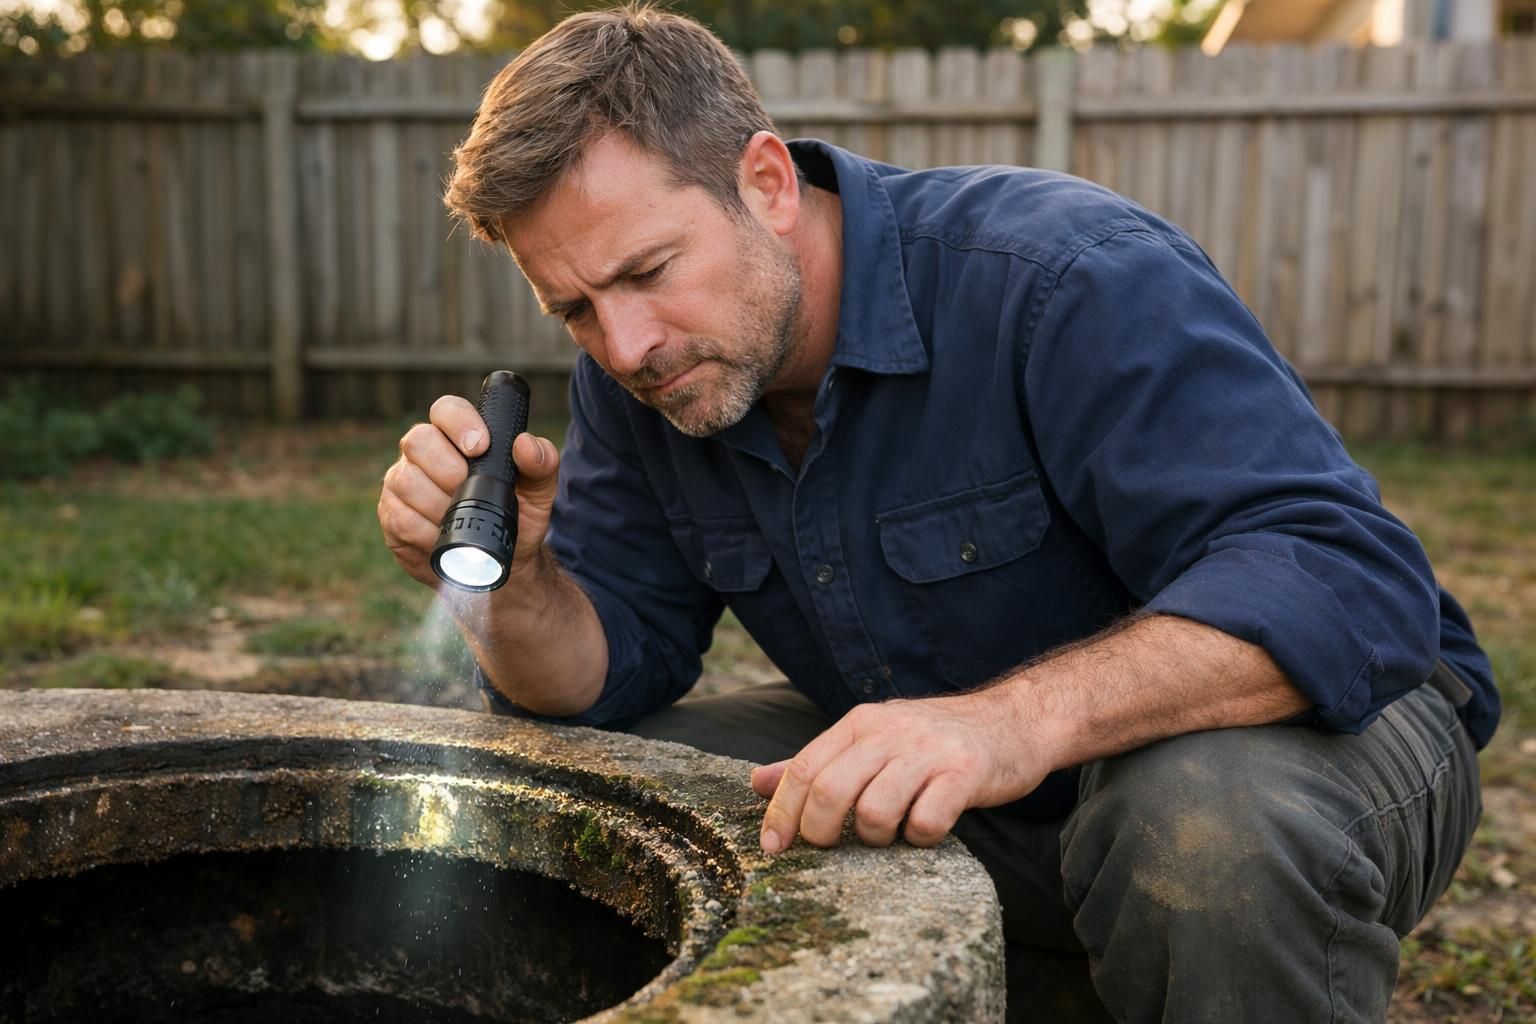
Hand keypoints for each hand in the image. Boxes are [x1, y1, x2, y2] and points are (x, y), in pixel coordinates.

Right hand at [377, 394, 560, 588]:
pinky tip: (443, 537)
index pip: (446, 409)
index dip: (459, 423)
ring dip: (439, 505)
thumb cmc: (516, 517)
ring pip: (407, 481)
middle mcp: (423, 453)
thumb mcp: (539, 490)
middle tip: (471, 493)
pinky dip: (427, 532)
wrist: (500, 562)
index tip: (480, 447)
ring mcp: (402, 483)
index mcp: (456, 436)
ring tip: (462, 518)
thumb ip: (542, 462)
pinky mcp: (392, 516)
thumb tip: (524, 444)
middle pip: (418, 441)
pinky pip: (400, 518)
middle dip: (449, 470)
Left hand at [749, 690, 1050, 851]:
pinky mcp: (965, 774)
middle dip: (821, 833)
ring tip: (891, 832)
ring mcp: (928, 751)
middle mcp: (889, 731)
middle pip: (830, 791)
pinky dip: (920, 838)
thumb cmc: (935, 740)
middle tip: (834, 847)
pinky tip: (927, 830)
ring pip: (874, 811)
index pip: (804, 769)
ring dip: (876, 838)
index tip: (772, 849)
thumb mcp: (872, 738)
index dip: (782, 813)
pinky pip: (926, 822)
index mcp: (860, 722)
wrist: (1014, 720)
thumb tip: (757, 782)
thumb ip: (819, 761)